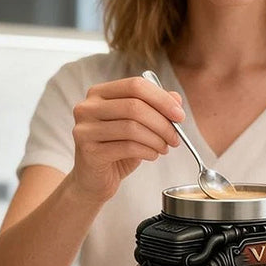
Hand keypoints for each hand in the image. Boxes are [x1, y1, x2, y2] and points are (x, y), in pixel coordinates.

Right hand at [70, 76, 183, 202]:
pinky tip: (152, 155)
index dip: (162, 99)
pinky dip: (147, 151)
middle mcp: (88, 108)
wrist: (93, 180)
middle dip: (162, 123)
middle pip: (134, 106)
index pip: (135, 85)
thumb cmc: (116, 149)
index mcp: (99, 93)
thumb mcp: (138, 125)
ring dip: (156, 139)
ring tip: (164, 148)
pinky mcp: (90, 152)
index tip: (179, 115)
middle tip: (175, 137)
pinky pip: (127, 147)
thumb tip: (176, 99)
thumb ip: (155, 108)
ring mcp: (85, 129)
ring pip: (132, 128)